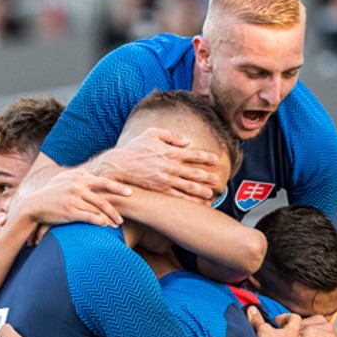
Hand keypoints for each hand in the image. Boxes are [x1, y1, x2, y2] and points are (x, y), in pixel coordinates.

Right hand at [11, 167, 131, 229]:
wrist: (34, 205)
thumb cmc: (49, 193)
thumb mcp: (62, 179)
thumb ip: (77, 175)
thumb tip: (89, 173)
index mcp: (78, 179)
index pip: (103, 182)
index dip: (118, 187)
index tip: (129, 192)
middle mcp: (78, 187)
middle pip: (103, 198)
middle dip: (116, 208)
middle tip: (124, 216)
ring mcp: (74, 199)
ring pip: (98, 209)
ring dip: (109, 218)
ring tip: (116, 224)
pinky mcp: (69, 212)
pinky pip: (88, 217)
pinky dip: (98, 221)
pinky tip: (105, 226)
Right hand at [91, 128, 218, 199]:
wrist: (120, 165)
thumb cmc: (134, 148)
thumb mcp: (151, 133)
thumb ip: (171, 135)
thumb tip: (187, 141)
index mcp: (171, 152)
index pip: (195, 154)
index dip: (207, 157)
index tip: (215, 160)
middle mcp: (171, 167)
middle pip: (196, 172)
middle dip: (208, 176)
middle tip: (217, 179)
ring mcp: (166, 180)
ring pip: (189, 187)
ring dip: (202, 190)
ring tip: (211, 194)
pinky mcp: (160, 190)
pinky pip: (178, 197)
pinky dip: (189, 200)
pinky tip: (195, 203)